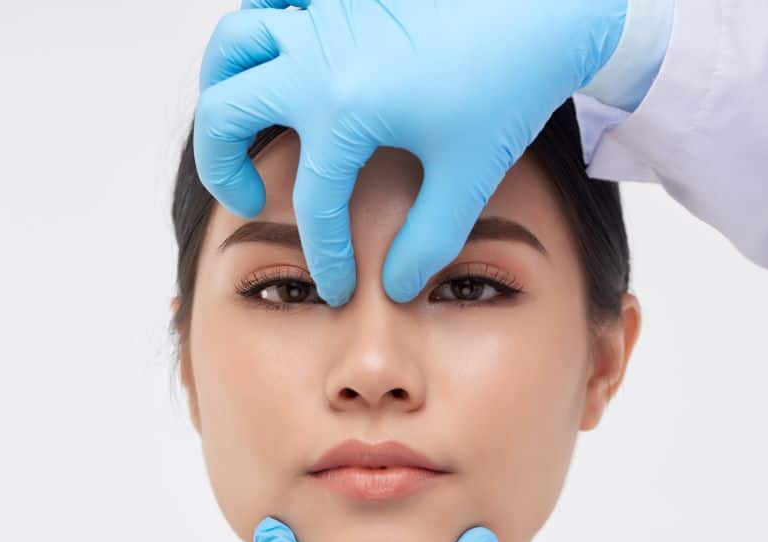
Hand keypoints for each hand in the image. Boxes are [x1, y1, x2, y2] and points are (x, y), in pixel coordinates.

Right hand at [195, 0, 626, 305]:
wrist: (544, 2)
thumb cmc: (509, 82)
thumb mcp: (469, 173)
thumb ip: (427, 240)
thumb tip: (390, 287)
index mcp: (342, 109)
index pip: (310, 204)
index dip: (322, 256)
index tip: (339, 286)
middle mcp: (314, 59)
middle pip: (223, 119)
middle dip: (224, 172)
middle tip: (251, 199)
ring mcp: (319, 17)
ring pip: (231, 50)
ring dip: (225, 93)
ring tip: (246, 126)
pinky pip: (270, 4)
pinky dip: (260, 32)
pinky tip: (282, 63)